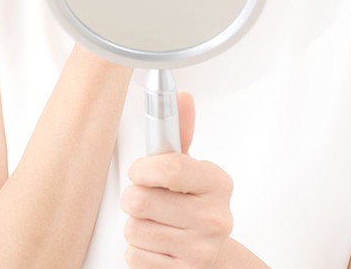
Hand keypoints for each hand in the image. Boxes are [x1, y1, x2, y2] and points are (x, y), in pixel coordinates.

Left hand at [121, 93, 233, 267]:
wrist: (212, 254)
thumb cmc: (194, 204)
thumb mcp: (192, 168)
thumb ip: (180, 133)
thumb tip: (182, 98)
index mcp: (218, 183)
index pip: (170, 168)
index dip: (143, 168)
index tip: (140, 171)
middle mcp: (214, 218)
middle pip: (141, 200)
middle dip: (134, 198)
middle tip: (146, 198)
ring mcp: (200, 249)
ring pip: (133, 229)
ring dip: (135, 224)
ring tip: (153, 221)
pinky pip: (134, 255)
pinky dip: (138, 250)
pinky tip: (155, 243)